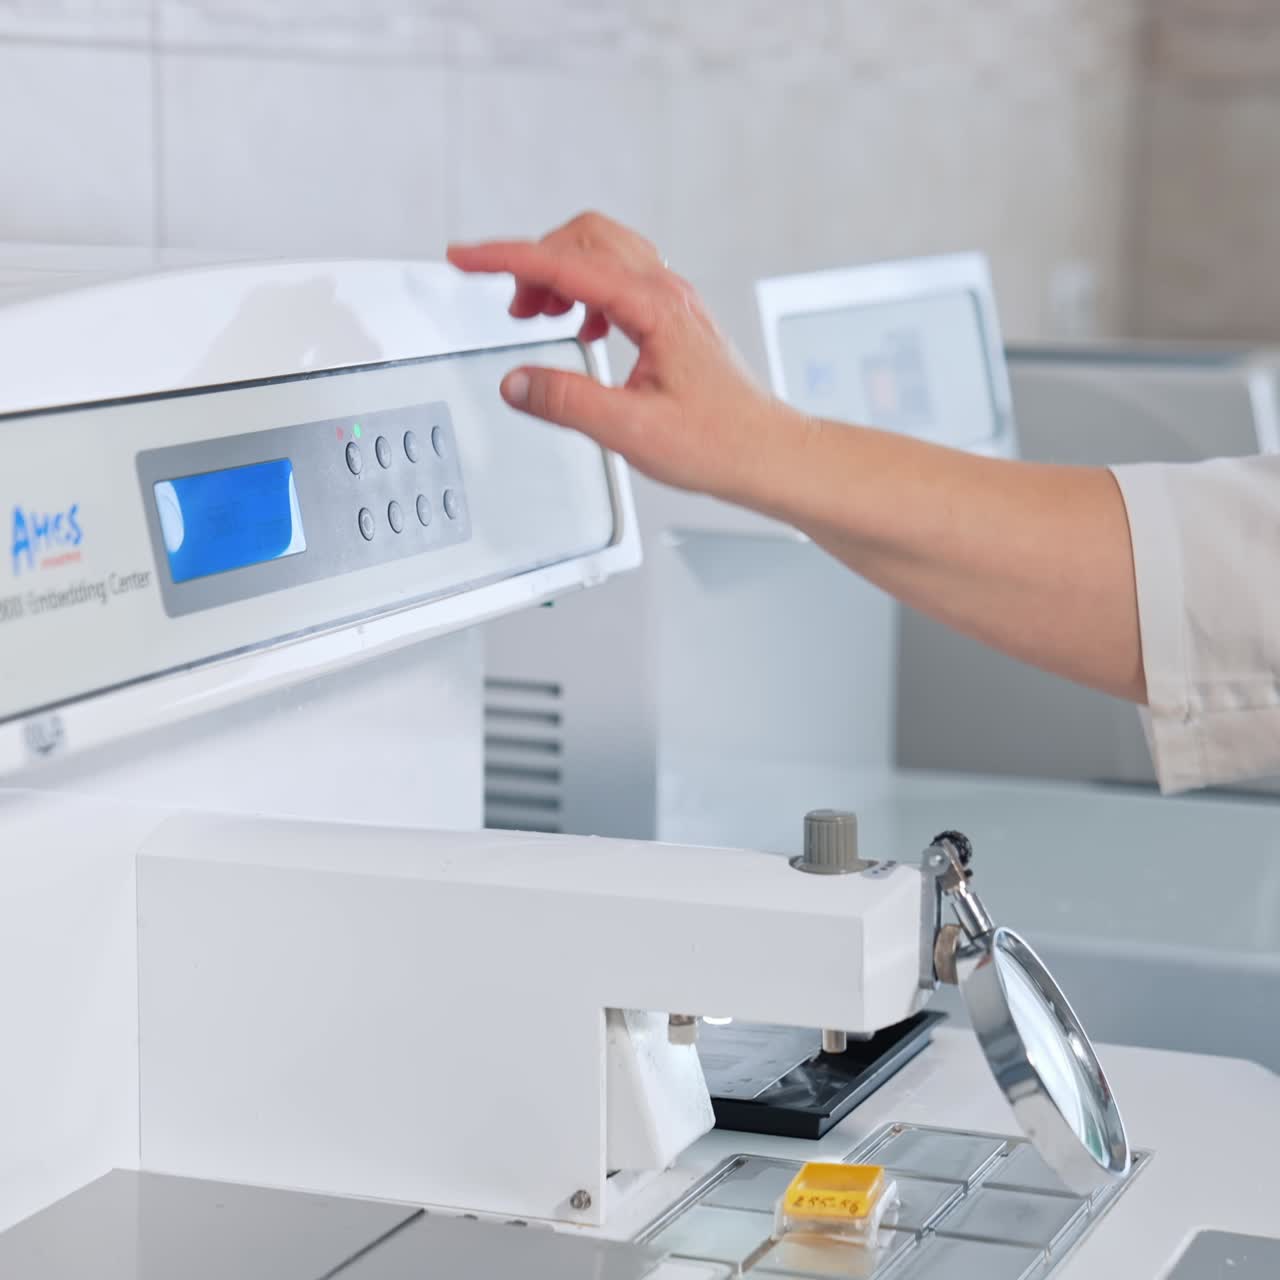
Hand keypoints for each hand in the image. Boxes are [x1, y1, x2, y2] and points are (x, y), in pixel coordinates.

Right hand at [447, 212, 797, 503]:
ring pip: (603, 253)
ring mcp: (673, 302)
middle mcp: (666, 293)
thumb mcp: (630, 430)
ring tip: (538, 315)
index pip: (563, 264)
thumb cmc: (719, 442)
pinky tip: (583, 329)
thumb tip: (516, 383)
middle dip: (533, 262)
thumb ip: (566, 403)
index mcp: (653, 308)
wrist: (767, 453)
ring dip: (560, 273)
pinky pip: (621, 278)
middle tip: (507, 304)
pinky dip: (586, 290)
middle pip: (583, 239)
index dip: (504, 258)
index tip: (463, 258)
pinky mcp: (676, 318)